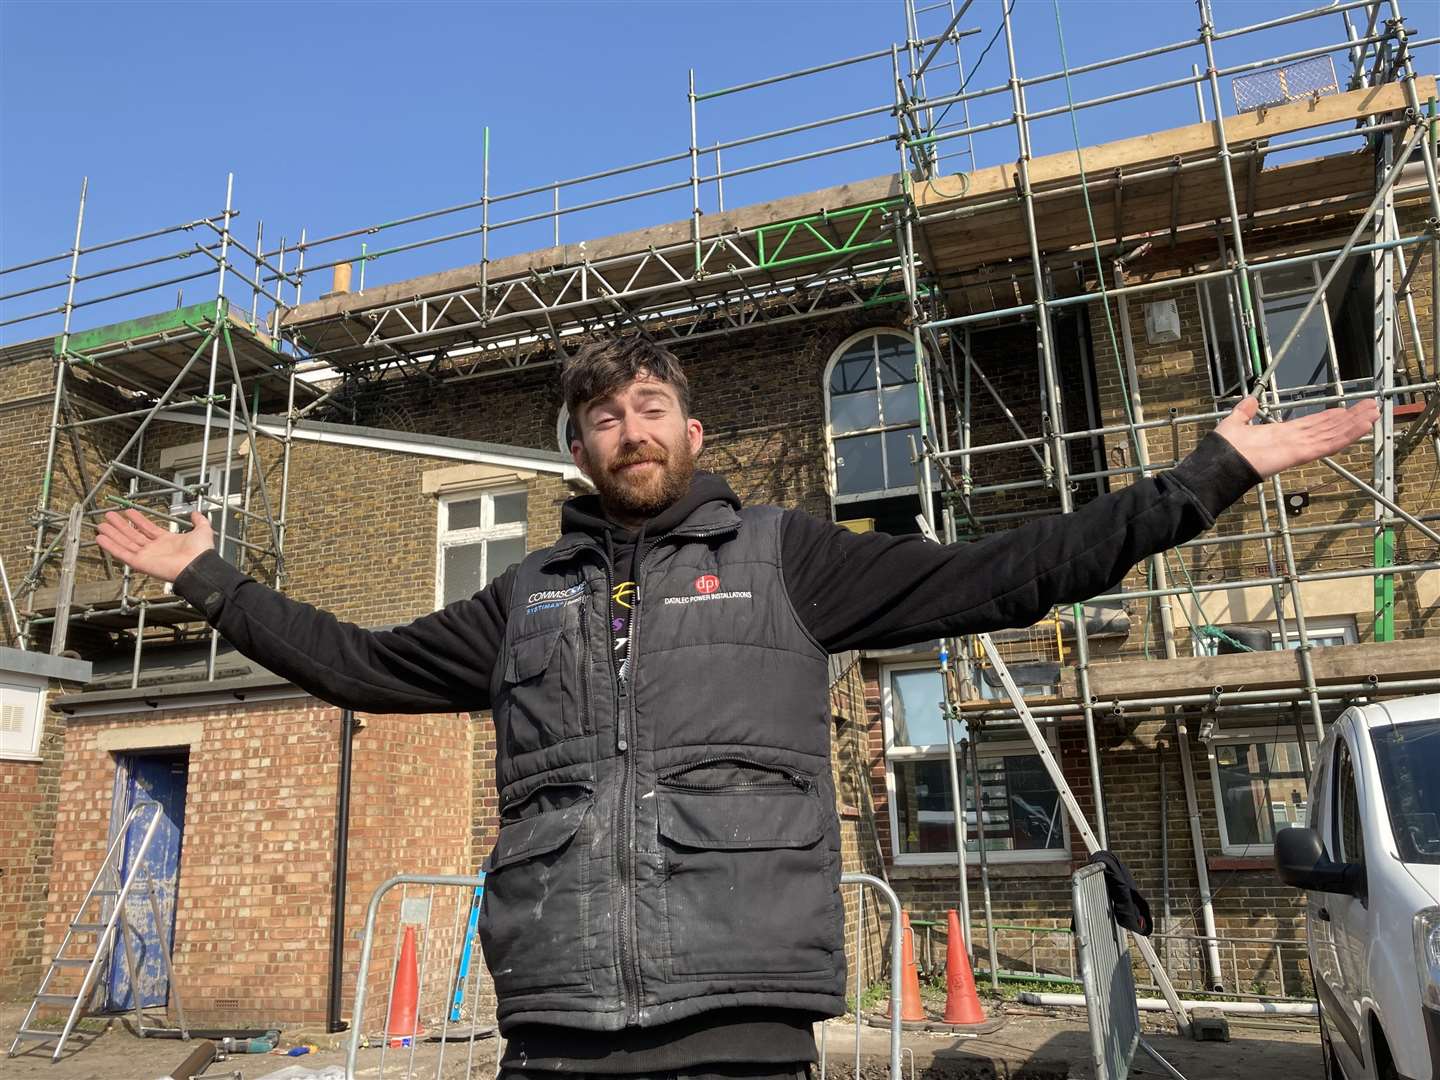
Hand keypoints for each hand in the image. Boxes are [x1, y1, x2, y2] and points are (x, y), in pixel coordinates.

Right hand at [96, 509, 214, 583]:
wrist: (198, 565)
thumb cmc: (201, 552)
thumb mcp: (202, 530)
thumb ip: (199, 521)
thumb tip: (197, 513)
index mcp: (167, 541)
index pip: (148, 528)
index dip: (138, 520)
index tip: (128, 511)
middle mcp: (155, 549)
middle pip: (133, 535)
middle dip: (120, 525)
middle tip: (109, 515)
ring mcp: (146, 556)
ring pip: (125, 543)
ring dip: (112, 534)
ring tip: (101, 524)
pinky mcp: (139, 563)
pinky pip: (122, 553)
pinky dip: (110, 546)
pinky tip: (101, 538)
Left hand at [1213, 395, 1378, 479]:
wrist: (1216, 465)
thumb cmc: (1224, 448)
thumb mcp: (1235, 423)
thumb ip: (1244, 412)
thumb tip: (1250, 400)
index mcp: (1281, 434)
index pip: (1311, 424)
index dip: (1329, 417)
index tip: (1345, 409)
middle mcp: (1294, 441)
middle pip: (1328, 428)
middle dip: (1350, 419)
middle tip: (1371, 407)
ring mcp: (1298, 448)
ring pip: (1333, 434)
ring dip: (1354, 424)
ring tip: (1374, 413)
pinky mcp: (1299, 454)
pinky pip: (1326, 444)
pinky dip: (1345, 436)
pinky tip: (1362, 427)